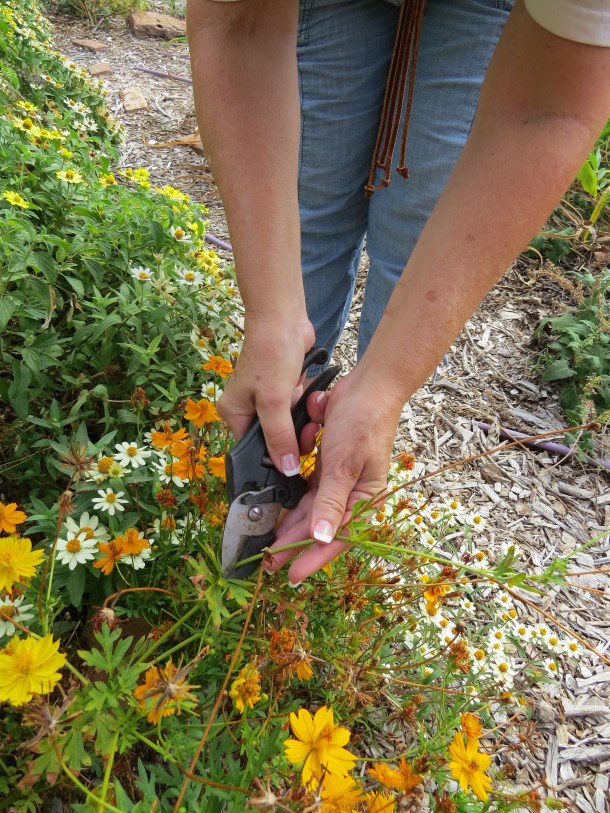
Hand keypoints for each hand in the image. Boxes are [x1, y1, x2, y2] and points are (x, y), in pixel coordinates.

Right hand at [218, 315, 314, 473]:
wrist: (283, 318)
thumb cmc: (271, 354)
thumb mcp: (274, 401)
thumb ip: (280, 437)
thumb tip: (286, 470)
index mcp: (234, 414)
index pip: (253, 450)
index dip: (274, 457)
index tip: (296, 458)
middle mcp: (247, 409)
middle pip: (273, 440)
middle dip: (293, 437)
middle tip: (308, 430)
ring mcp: (266, 400)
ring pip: (288, 426)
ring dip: (302, 421)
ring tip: (310, 409)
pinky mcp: (283, 390)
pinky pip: (296, 410)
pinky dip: (306, 407)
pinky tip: (310, 397)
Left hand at [264, 366, 404, 584]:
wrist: (365, 387)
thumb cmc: (362, 425)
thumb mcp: (342, 466)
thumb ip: (329, 504)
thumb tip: (320, 539)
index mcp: (366, 500)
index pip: (338, 537)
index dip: (314, 558)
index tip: (292, 575)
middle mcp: (353, 493)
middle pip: (319, 525)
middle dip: (294, 543)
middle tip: (269, 562)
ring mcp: (339, 479)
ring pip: (309, 508)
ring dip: (290, 522)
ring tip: (268, 543)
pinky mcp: (327, 465)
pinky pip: (305, 487)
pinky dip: (292, 494)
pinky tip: (276, 508)